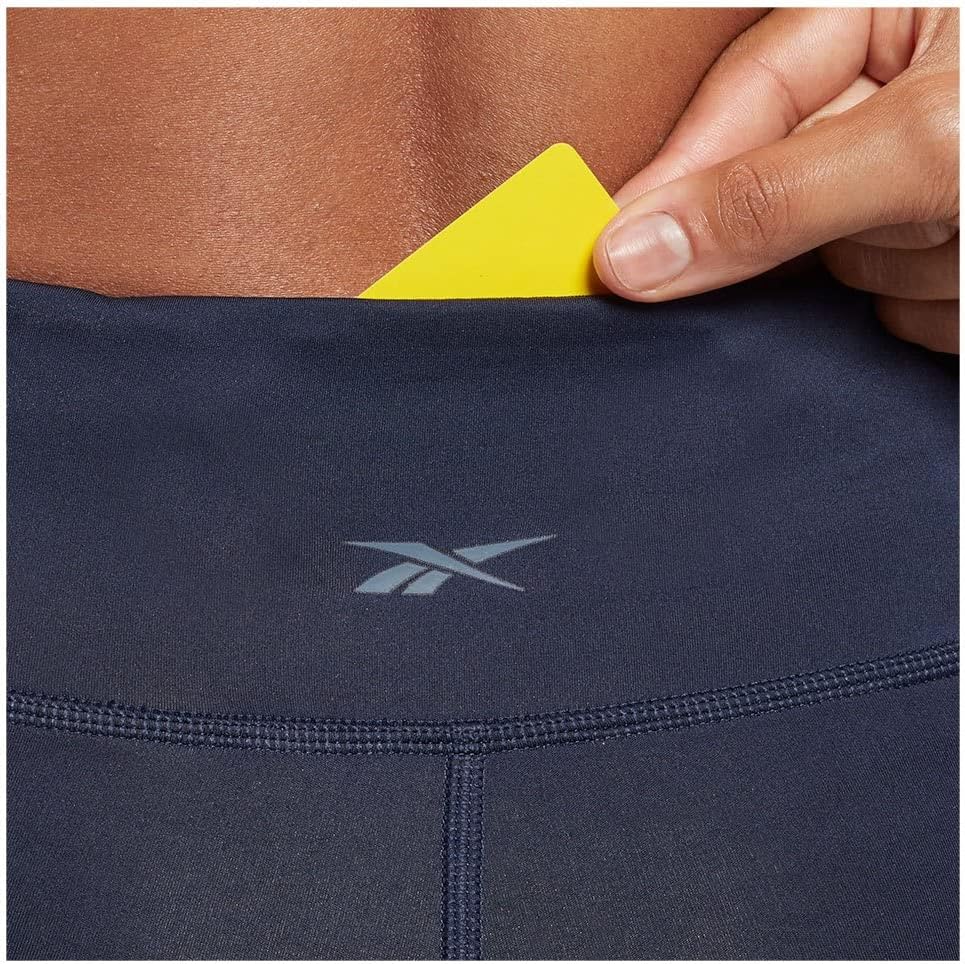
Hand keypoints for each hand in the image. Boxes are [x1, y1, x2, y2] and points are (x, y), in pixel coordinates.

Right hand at [594, 8, 959, 352]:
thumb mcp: (924, 149)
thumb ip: (775, 196)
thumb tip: (638, 249)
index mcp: (897, 16)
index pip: (747, 92)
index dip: (680, 175)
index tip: (612, 247)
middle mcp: (899, 102)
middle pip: (776, 188)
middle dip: (810, 230)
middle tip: (836, 235)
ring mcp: (915, 190)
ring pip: (832, 261)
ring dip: (895, 271)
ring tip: (963, 245)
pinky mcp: (936, 263)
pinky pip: (883, 308)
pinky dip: (924, 309)